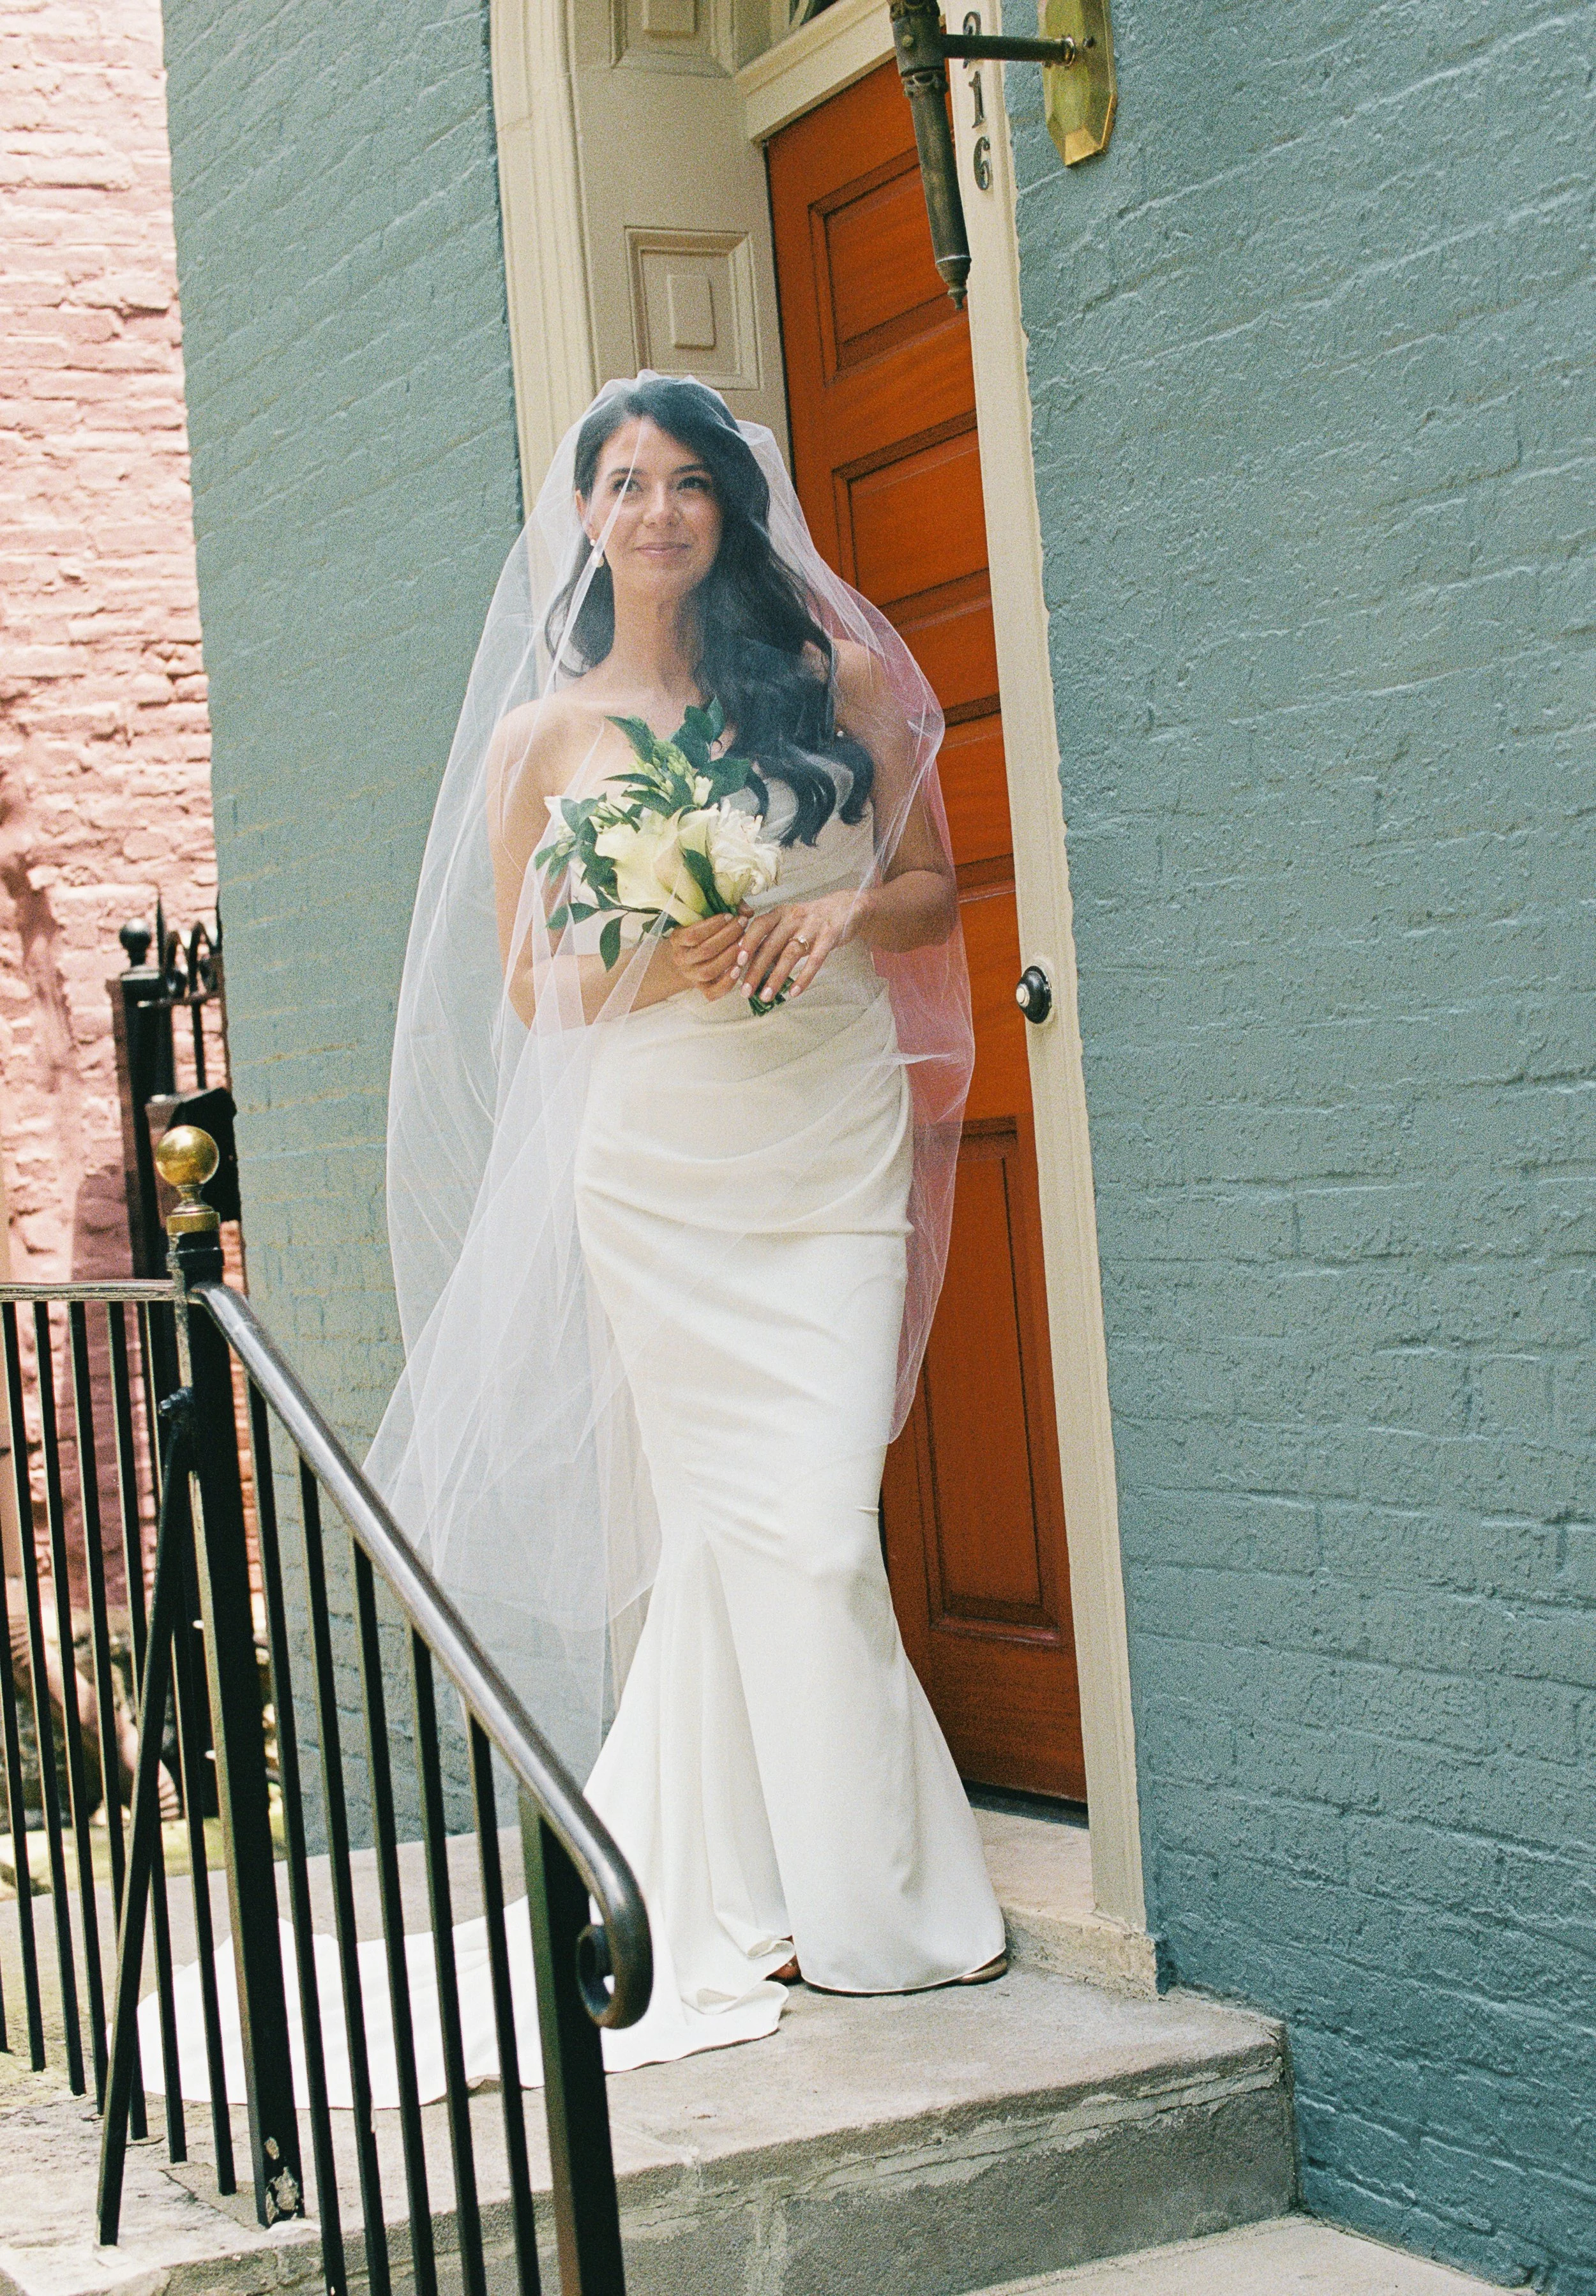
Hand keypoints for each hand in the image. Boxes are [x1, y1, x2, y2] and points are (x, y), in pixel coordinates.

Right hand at [665, 908, 747, 1001]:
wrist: (692, 957)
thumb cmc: (704, 933)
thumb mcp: (707, 917)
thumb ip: (726, 911)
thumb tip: (747, 911)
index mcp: (676, 939)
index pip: (693, 934)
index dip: (714, 925)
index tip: (730, 916)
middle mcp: (680, 959)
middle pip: (705, 951)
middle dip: (728, 936)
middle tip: (743, 925)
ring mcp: (690, 976)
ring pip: (709, 971)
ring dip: (730, 956)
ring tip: (744, 944)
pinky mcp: (702, 989)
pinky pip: (713, 992)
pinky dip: (728, 982)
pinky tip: (739, 969)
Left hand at [734, 892, 858, 1003]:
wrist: (847, 906)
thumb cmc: (811, 919)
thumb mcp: (789, 922)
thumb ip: (772, 939)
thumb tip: (748, 962)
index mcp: (780, 913)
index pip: (759, 926)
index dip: (747, 943)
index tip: (736, 964)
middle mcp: (793, 917)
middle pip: (770, 945)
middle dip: (756, 970)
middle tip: (745, 992)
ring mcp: (812, 926)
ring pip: (790, 954)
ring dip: (776, 978)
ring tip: (766, 996)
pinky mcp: (830, 936)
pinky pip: (815, 960)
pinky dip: (804, 977)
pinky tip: (794, 992)